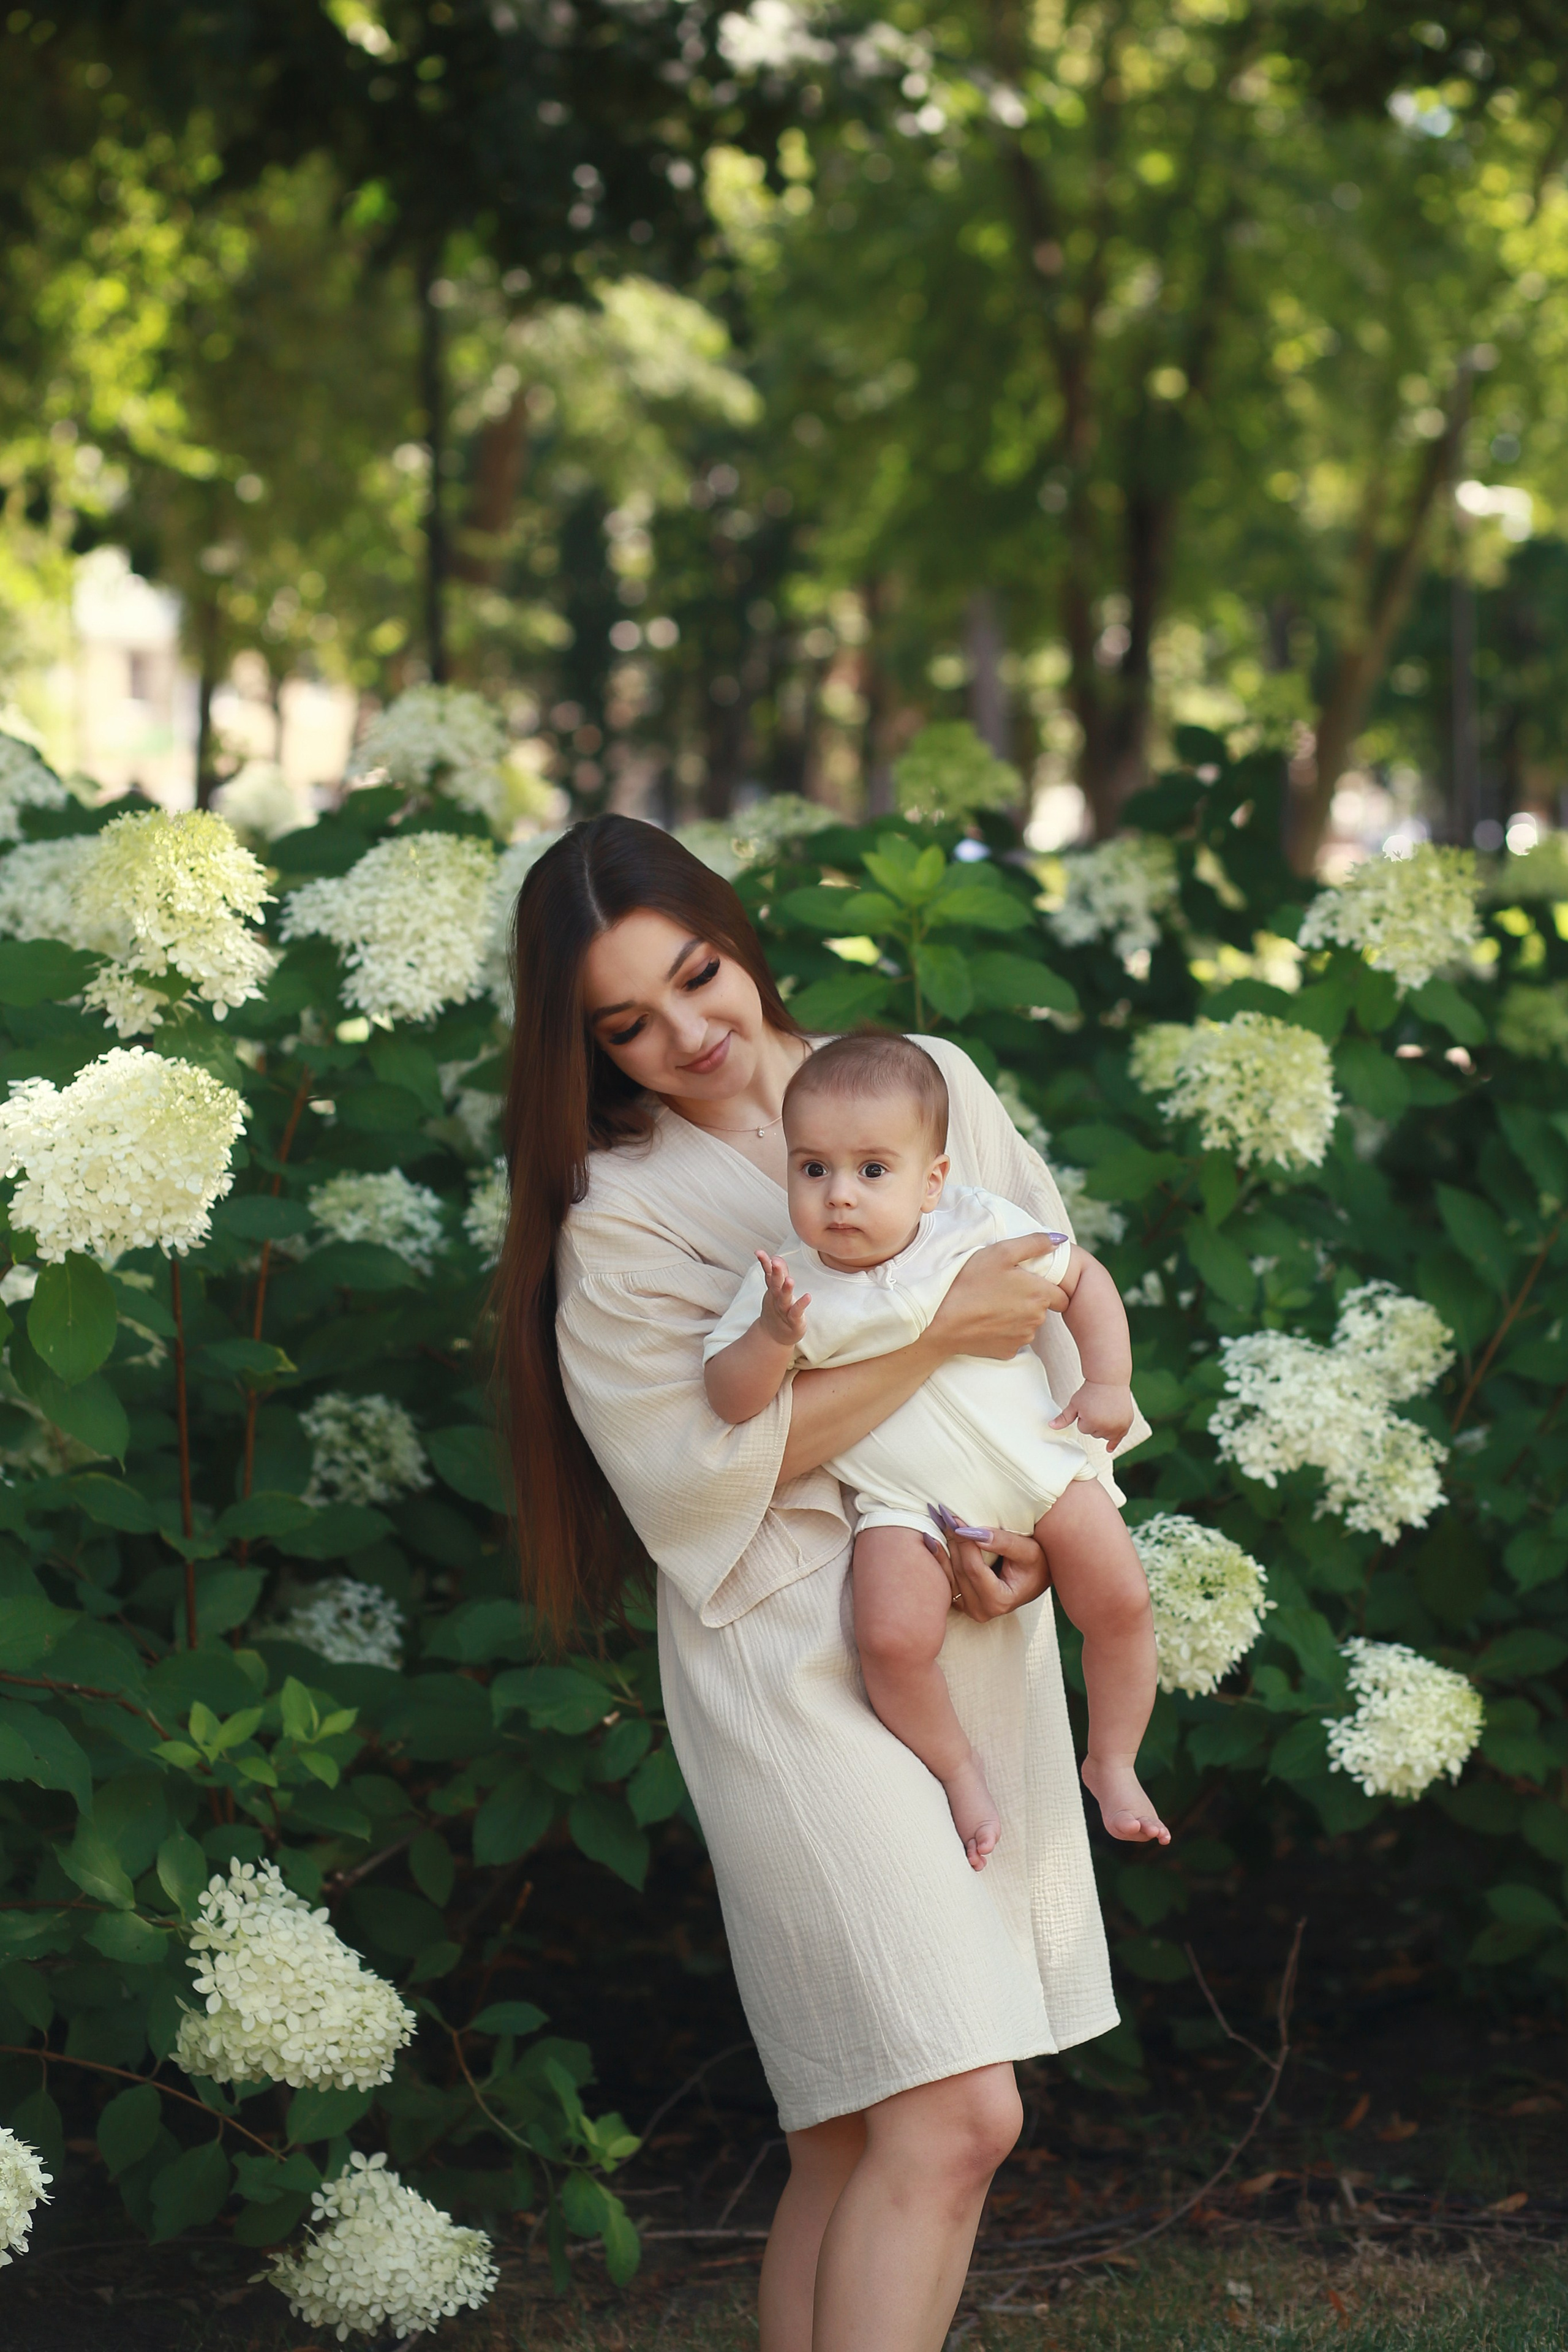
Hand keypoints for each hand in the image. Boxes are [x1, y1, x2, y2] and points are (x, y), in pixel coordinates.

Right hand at [756, 1251, 810, 1346]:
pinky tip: (807, 1296)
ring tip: (789, 1279)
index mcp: (773, 1290)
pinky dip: (801, 1304)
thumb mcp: (776, 1291)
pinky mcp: (794, 1320)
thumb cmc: (778, 1309)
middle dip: (776, 1273)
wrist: (774, 1335)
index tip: (758, 1252)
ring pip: (784, 1298)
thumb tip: (775, 1256)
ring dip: (786, 1289)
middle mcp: (777, 1299)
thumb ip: (778, 1274)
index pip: (768, 1274)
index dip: (764, 1263)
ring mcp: (784, 1310)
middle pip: (776, 1284)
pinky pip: (797, 1312)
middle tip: (774, 1261)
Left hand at [925, 1510, 1051, 1618]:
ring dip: (940, 1546)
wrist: (1037, 1579)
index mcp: (998, 1601)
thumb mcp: (1029, 1551)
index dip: (963, 1541)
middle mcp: (981, 1610)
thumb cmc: (1037, 1565)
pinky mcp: (961, 1601)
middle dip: (951, 1538)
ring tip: (933, 1519)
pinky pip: (946, 1578)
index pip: (973, 1568)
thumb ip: (1003, 1543)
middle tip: (942, 1511)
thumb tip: (973, 1532)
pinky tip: (929, 1538)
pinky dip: (939, 1558)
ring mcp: (969, 1608)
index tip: (954, 1516)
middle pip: (959, 1569)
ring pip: (948, 1574)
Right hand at [927, 1234, 1069, 1363]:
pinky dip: (1004, 1330)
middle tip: (1003, 1287)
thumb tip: (1060, 1241)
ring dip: (1017, 1314)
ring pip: (1029, 1324)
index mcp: (1039, 1294)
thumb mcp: (1001, 1252)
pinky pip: (1013, 1338)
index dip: (1048, 1286)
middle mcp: (1037, 1319)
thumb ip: (1034, 1244)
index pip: (1063, 1295)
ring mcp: (1022, 1338)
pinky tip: (986, 1320)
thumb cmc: (970, 1282)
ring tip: (992, 1303)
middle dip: (1030, 1298)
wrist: (941, 1322)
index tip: (1028, 1281)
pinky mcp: (1008, 1352)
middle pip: (1043, 1308)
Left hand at [1051, 1380, 1134, 1446]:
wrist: (1109, 1380)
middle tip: (1097, 1406)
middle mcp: (1106, 1427)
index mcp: (1091, 1423)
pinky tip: (1108, 1449)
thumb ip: (1063, 1418)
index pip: (1082, 1429)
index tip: (1088, 1406)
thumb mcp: (1074, 1404)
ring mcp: (1118, 1426)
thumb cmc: (1089, 1391)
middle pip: (1094, 1433)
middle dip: (1094, 1422)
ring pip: (1105, 1434)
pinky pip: (1119, 1437)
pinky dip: (1114, 1441)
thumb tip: (1050, 1426)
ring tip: (1105, 1410)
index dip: (1083, 1417)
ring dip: (1103, 1426)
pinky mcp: (1126, 1423)